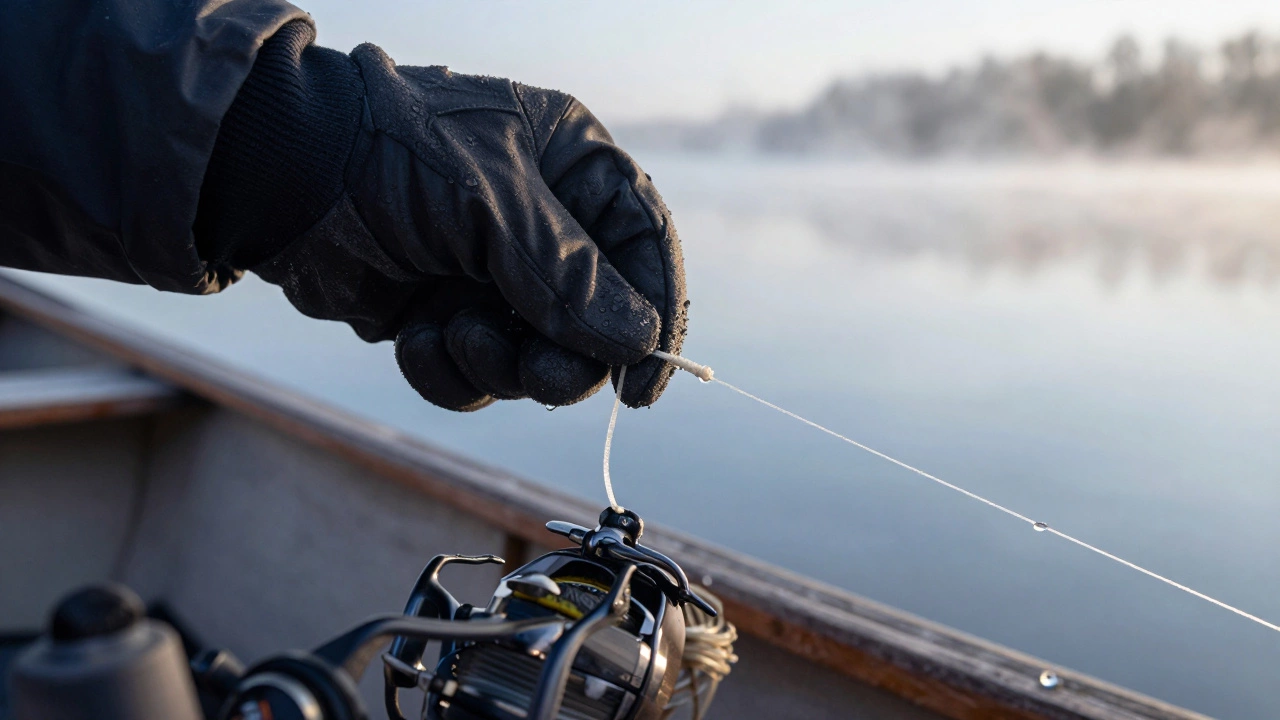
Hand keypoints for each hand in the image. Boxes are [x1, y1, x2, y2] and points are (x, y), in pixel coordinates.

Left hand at [252, 44, 686, 410]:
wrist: (271, 175)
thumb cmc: (386, 154)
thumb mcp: (490, 201)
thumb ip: (568, 274)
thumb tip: (637, 341)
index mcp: (569, 164)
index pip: (644, 242)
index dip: (657, 312)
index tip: (644, 383)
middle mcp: (541, 221)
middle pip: (598, 319)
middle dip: (565, 356)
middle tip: (538, 373)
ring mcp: (492, 272)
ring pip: (539, 357)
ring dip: (500, 363)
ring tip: (455, 333)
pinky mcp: (444, 314)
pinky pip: (478, 373)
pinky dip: (449, 372)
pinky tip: (414, 339)